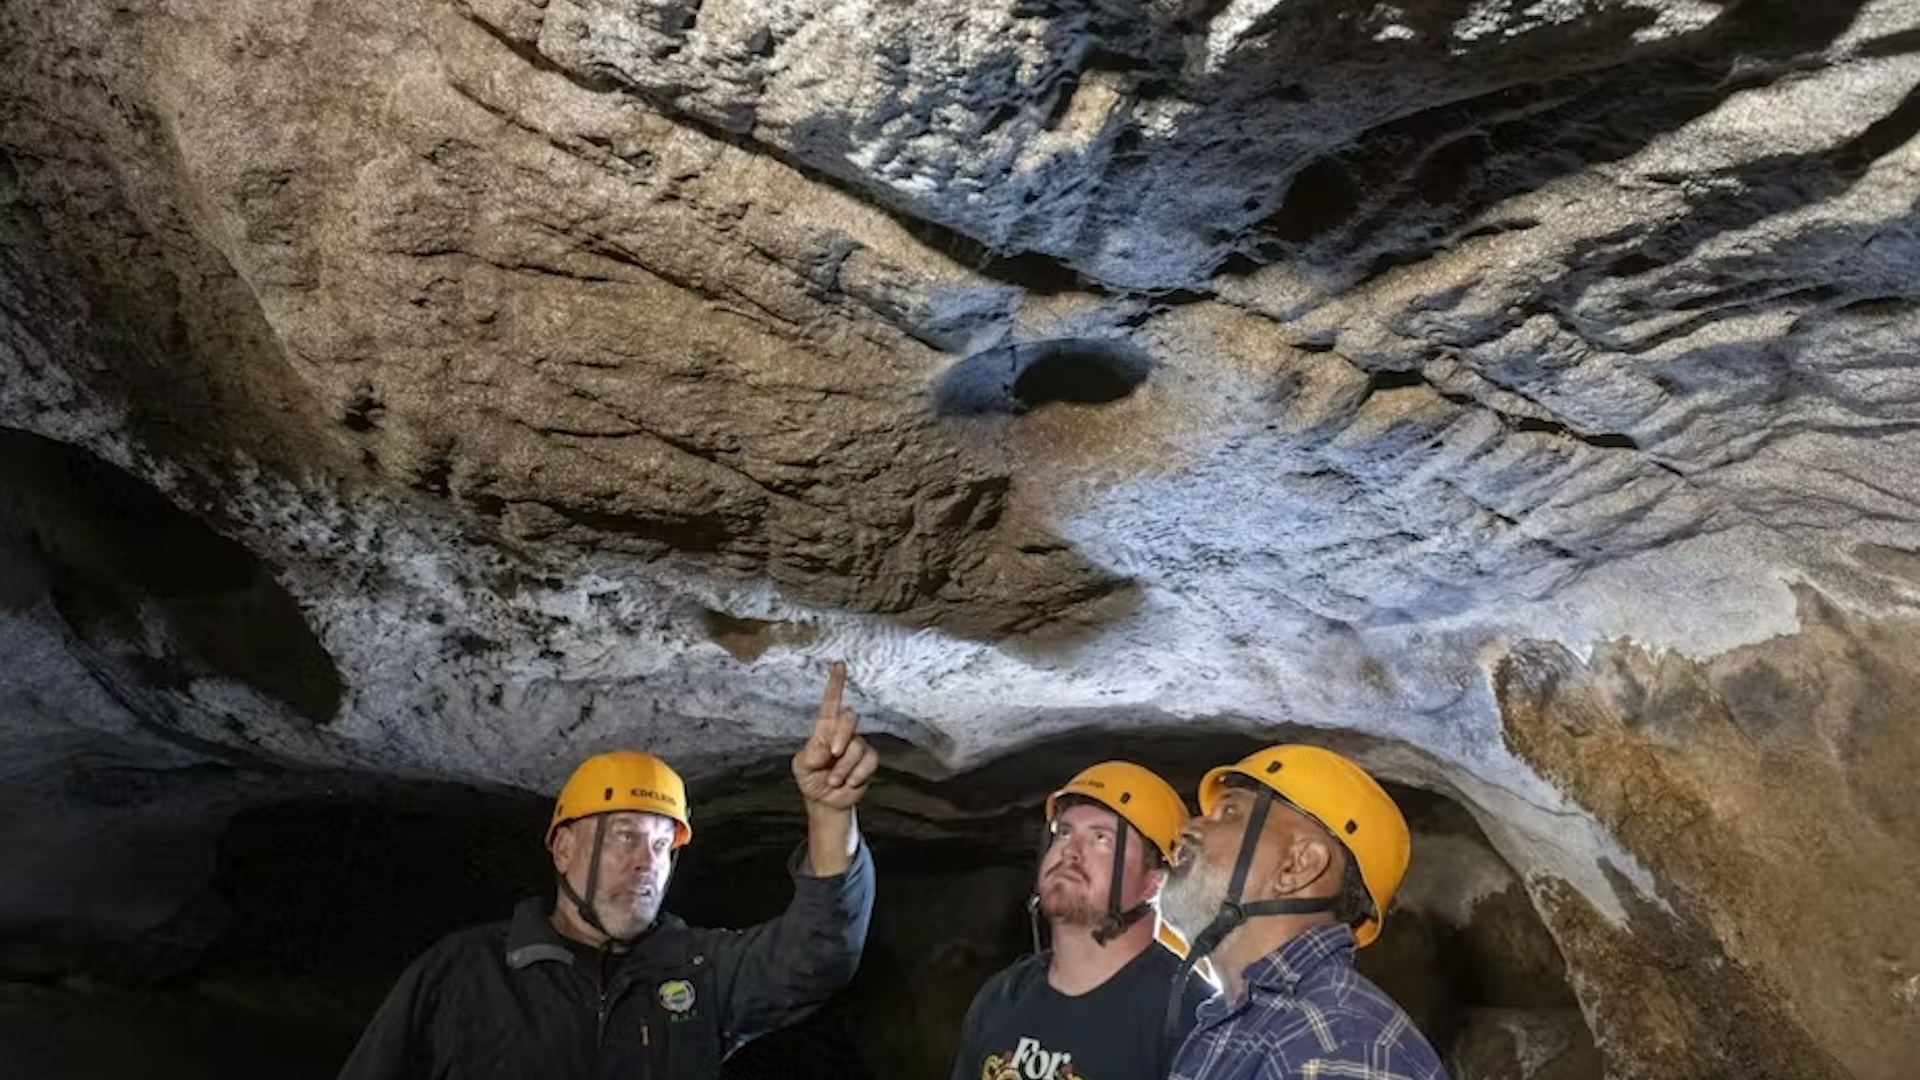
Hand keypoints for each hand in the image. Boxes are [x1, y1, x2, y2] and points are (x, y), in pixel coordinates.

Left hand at [791, 661, 877, 810]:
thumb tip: (827, 747)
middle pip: (849, 718)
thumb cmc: (811, 779)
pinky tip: (848, 782)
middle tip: (832, 754)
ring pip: (857, 746)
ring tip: (833, 780)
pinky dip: (856, 774)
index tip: (838, 665)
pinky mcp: (868, 760)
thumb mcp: (802, 766)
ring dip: (843, 768)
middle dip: (841, 736)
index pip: (830, 703)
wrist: (825, 801)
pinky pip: (868, 761)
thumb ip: (811, 753)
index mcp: (823, 730)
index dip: (835, 684)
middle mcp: (842, 733)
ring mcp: (857, 746)